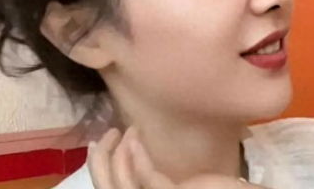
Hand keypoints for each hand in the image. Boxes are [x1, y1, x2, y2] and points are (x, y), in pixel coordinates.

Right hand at [87, 126, 266, 188]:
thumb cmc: (212, 187)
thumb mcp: (176, 182)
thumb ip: (153, 177)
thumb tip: (135, 151)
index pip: (115, 188)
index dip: (102, 168)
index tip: (103, 142)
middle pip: (108, 188)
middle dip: (101, 160)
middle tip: (107, 134)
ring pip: (120, 184)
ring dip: (117, 154)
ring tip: (124, 130)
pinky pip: (145, 176)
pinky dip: (137, 156)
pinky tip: (136, 137)